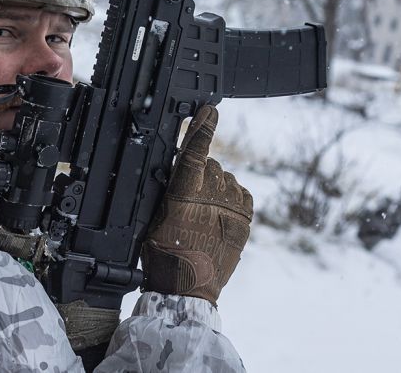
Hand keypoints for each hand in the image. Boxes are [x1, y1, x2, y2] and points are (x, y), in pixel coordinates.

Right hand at [141, 105, 252, 304]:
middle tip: (188, 199)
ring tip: (203, 212)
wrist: (189, 289)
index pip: (194, 152)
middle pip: (209, 164)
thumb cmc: (164, 256)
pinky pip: (241, 192)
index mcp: (184, 195)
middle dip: (199, 173)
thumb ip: (168, 188)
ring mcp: (232, 208)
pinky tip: (220, 212)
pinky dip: (232, 197)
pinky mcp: (246, 219)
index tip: (209, 110)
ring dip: (215, 187)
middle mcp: (212, 197)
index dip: (202, 128)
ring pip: (225, 178)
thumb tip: (176, 165)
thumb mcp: (154, 217)